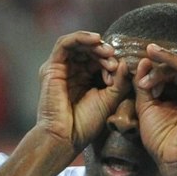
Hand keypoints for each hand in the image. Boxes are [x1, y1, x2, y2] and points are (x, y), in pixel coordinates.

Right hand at [34, 31, 124, 162]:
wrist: (65, 137)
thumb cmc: (86, 123)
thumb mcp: (109, 99)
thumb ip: (119, 81)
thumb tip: (125, 62)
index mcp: (83, 79)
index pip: (98, 60)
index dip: (110, 60)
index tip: (120, 70)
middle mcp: (71, 72)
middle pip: (88, 50)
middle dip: (103, 51)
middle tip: (113, 58)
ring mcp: (60, 69)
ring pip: (78, 44)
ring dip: (94, 44)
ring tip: (107, 51)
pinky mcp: (51, 67)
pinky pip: (65, 43)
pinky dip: (81, 37)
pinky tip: (96, 41)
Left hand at [132, 34, 176, 175]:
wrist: (171, 159)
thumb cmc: (161, 139)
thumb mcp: (147, 106)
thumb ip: (145, 84)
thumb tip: (144, 61)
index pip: (174, 75)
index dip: (157, 71)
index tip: (140, 75)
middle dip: (161, 63)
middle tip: (147, 52)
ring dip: (167, 61)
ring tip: (151, 55)